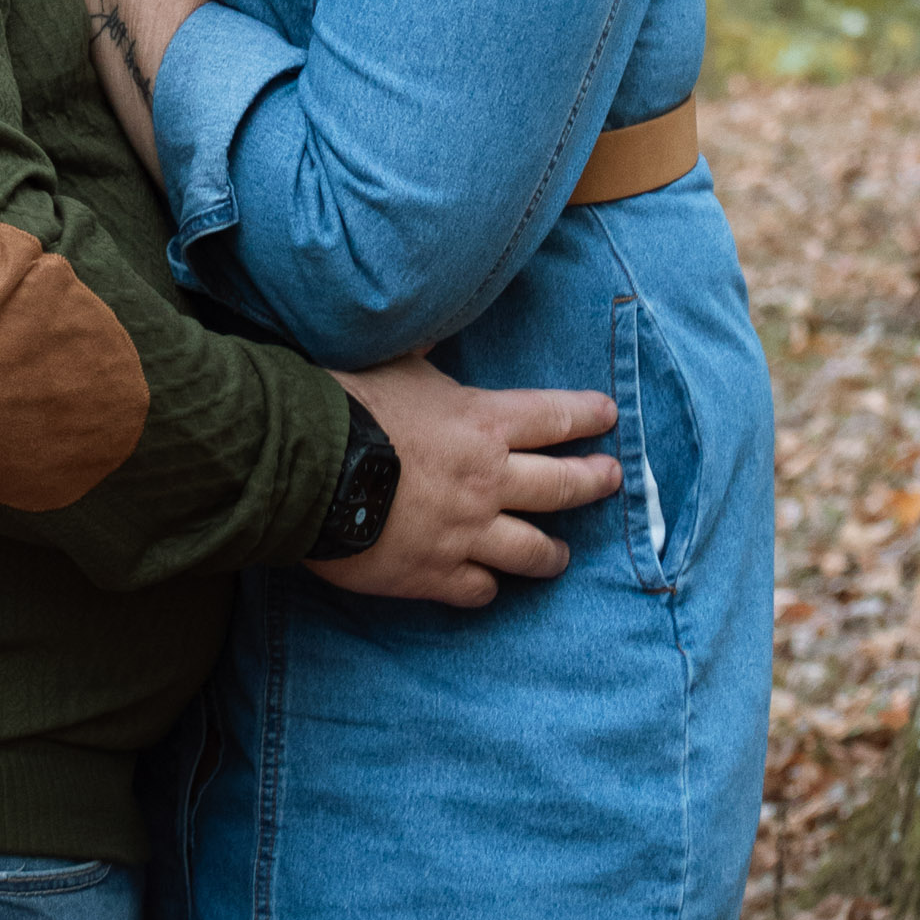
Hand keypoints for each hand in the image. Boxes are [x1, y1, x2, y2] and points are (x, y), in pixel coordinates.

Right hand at [318, 354, 619, 607]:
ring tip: (561, 556)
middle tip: (610, 479)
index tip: (609, 417)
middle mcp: (487, 480)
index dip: (587, 415)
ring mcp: (466, 532)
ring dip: (552, 553)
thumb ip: (427, 356)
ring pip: (532, 551)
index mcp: (483, 424)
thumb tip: (432, 330)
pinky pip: (478, 589)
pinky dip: (486, 587)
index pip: (554, 416)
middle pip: (562, 486)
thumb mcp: (398, 364)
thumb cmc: (350, 405)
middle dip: (593, 481)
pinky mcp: (435, 574)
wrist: (309, 466)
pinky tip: (487, 585)